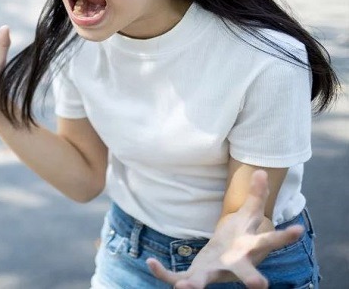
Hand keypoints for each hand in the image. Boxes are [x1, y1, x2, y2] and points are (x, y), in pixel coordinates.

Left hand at [147, 170, 304, 287]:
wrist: (229, 262)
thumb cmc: (241, 238)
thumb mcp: (248, 216)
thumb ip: (255, 196)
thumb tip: (259, 171)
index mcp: (250, 247)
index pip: (270, 241)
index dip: (284, 236)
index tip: (299, 230)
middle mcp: (235, 265)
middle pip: (246, 271)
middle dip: (251, 278)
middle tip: (261, 285)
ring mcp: (214, 273)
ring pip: (205, 281)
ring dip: (194, 285)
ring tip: (184, 288)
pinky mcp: (195, 276)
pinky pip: (176, 276)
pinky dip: (163, 273)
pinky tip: (151, 262)